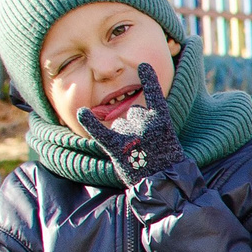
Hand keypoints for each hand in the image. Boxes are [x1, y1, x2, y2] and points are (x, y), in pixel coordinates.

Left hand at [74, 61, 185, 181]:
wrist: (163, 186)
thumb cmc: (167, 164)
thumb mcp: (169, 140)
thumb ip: (154, 124)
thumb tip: (135, 112)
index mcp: (163, 121)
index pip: (154, 95)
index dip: (149, 79)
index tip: (142, 65)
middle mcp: (146, 124)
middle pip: (134, 112)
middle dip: (137, 124)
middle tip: (145, 144)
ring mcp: (130, 135)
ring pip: (120, 123)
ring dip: (125, 134)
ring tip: (134, 151)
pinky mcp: (116, 147)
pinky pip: (100, 131)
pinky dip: (89, 122)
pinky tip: (82, 112)